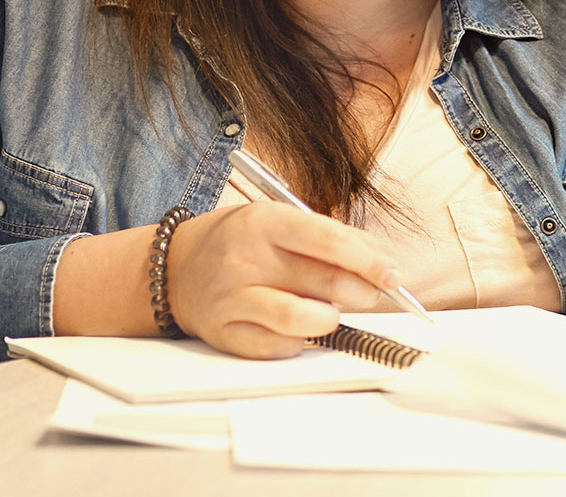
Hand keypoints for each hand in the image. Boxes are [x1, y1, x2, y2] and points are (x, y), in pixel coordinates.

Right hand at [167, 202, 403, 357]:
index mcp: (263, 220)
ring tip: (331, 312)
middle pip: (323, 281)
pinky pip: (277, 347)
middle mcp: (244, 258)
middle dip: (361, 292)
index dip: (369, 260)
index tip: (393, 274)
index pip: (329, 240)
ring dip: (330, 319)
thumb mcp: (278, 219)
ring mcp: (231, 298)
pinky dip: (300, 341)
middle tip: (370, 293)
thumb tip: (381, 261)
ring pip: (301, 319)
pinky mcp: (223, 333)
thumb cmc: (238, 240)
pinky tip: (299, 328)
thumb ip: (328, 237)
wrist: (172, 268)